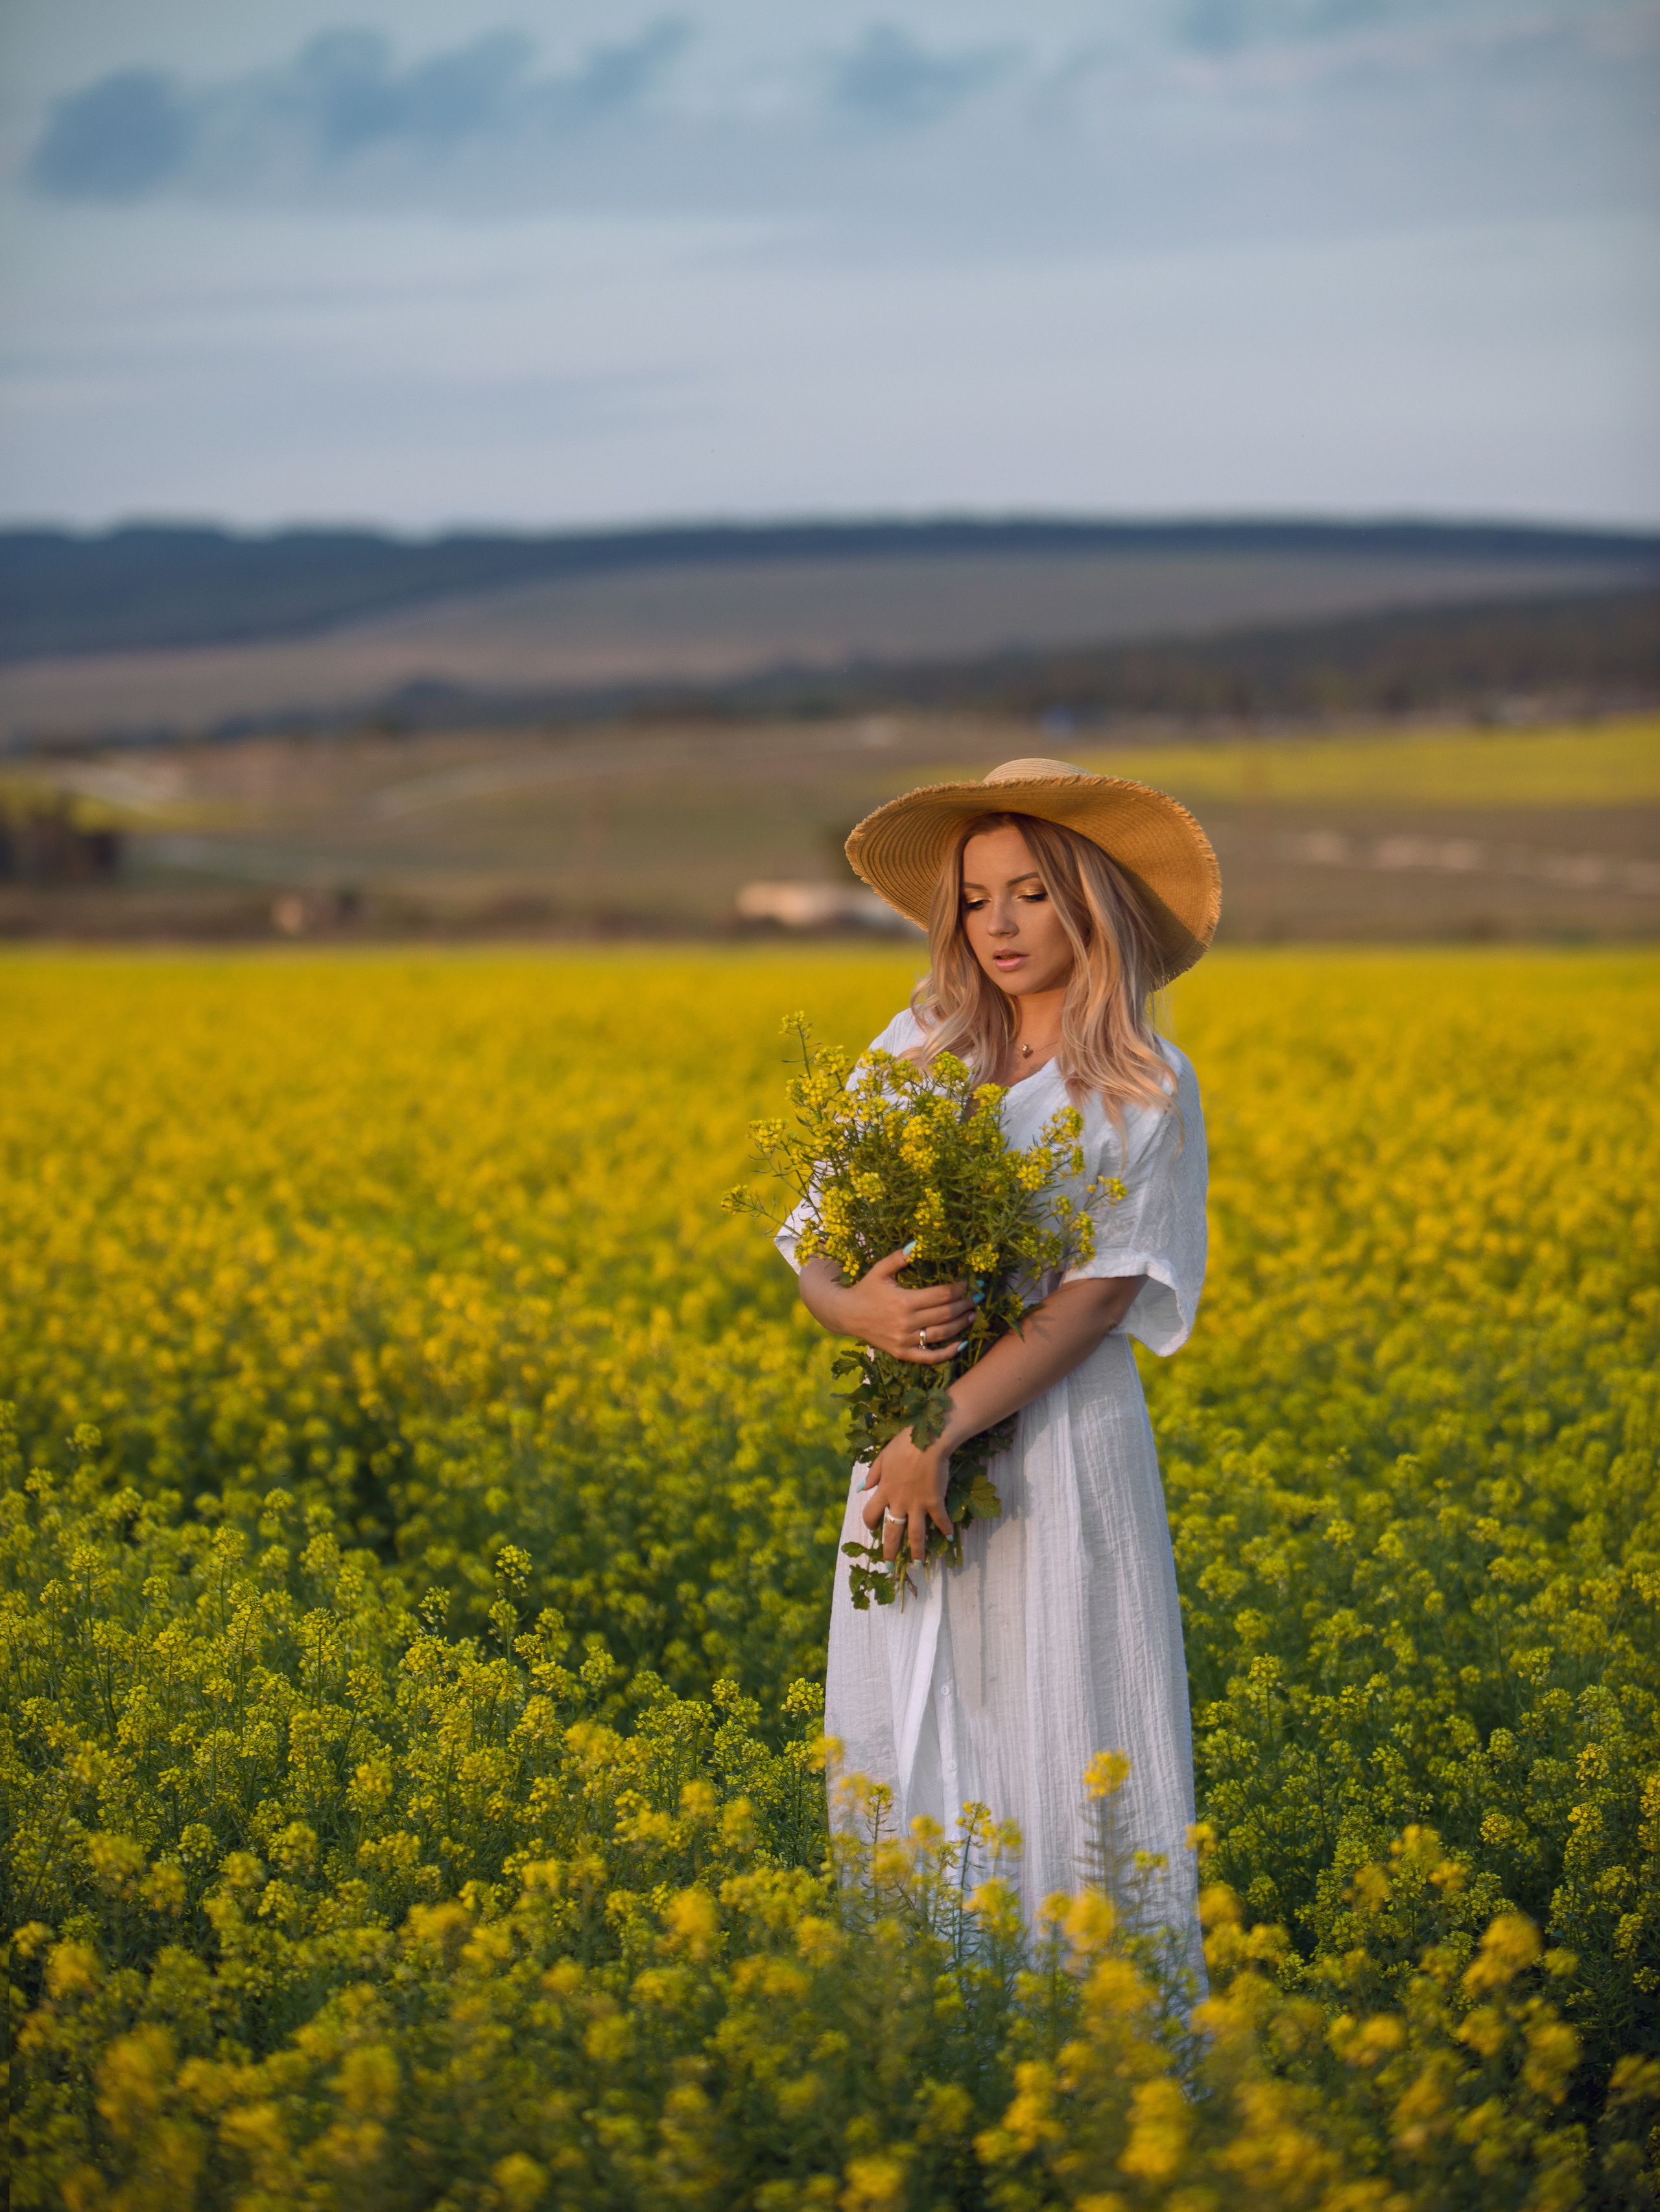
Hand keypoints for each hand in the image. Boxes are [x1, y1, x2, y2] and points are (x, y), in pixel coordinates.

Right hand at [801, 1249, 973, 1363]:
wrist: (846, 1314)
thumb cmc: (866, 1289)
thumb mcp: (880, 1270)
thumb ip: (899, 1258)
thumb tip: (918, 1244)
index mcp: (904, 1300)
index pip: (941, 1295)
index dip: (959, 1289)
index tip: (968, 1283)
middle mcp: (907, 1322)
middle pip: (946, 1314)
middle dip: (964, 1305)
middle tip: (977, 1298)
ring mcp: (905, 1340)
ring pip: (941, 1334)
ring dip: (961, 1325)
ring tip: (973, 1315)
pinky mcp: (902, 1352)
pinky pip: (929, 1356)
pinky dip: (947, 1353)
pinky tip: (961, 1344)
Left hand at [861, 1425, 954, 1563]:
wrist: (928, 1441)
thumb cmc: (904, 1445)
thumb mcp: (882, 1457)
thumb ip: (873, 1474)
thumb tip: (861, 1488)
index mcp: (883, 1491)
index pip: (870, 1514)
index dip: (870, 1523)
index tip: (873, 1529)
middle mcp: (898, 1502)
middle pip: (892, 1532)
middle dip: (890, 1551)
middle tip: (889, 1566)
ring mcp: (917, 1503)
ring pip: (915, 1534)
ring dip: (917, 1551)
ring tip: (919, 1565)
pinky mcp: (935, 1501)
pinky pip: (940, 1520)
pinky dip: (945, 1529)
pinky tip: (949, 1538)